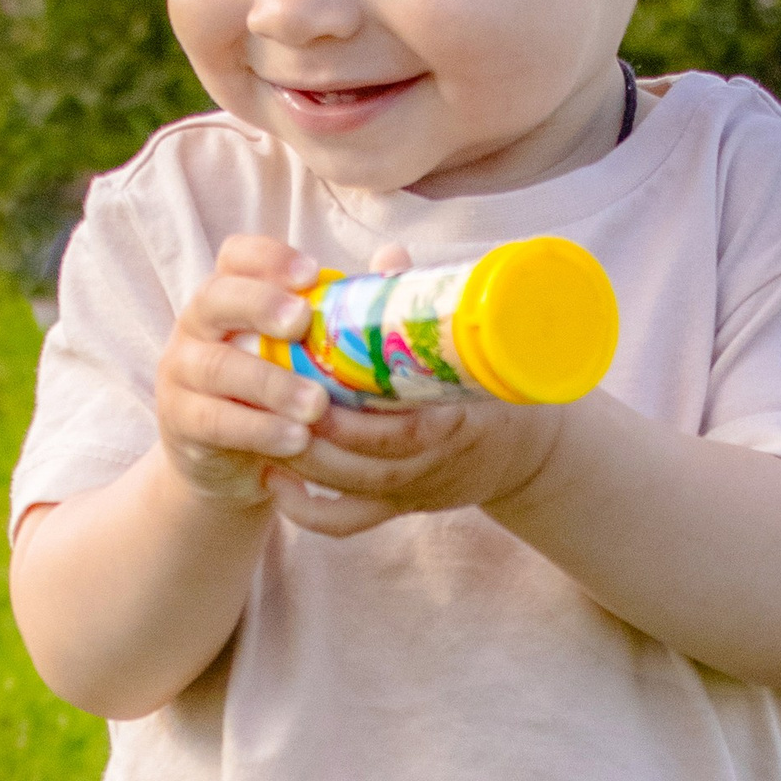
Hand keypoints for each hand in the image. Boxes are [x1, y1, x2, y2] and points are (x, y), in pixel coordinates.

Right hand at [152, 235, 362, 504]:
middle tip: (302, 321)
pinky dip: (257, 431)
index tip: (312, 273)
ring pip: (217, 368)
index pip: (236, 257)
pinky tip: (296, 439)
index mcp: (230, 295)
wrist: (231, 463)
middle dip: (259, 305)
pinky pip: (214, 422)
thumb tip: (394, 260)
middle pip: (215, 299)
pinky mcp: (181, 422)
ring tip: (316, 405)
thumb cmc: (279, 392)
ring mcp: (181, 373)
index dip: (269, 258)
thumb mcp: (306, 352)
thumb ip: (343, 309)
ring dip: (270, 384)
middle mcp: (197, 325)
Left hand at [264, 244, 558, 537]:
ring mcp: (409, 491)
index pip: (402, 431)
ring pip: (348, 493)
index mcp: (453, 422)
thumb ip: (424, 308)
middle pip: (363, 466)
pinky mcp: (393, 510)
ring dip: (301, 469)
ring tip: (260, 434)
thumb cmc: (486, 391)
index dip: (353, 420)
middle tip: (270, 408)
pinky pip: (345, 523)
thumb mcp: (468, 351)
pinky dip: (305, 511)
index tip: (312, 389)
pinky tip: (272, 481)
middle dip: (313, 442)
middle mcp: (429, 464)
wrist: (521, 455)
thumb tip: (388, 257)